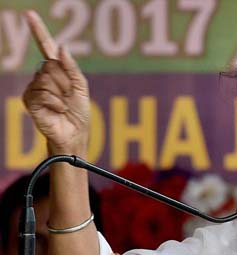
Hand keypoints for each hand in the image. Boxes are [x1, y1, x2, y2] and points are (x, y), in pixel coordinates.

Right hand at [23, 10, 89, 154]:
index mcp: (57, 70)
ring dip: (60, 94)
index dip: (38, 31)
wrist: (75, 133)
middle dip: (64, 82)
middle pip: (50, 66)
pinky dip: (54, 102)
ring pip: (46, 79)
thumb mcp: (81, 86)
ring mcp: (35, 87)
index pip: (45, 46)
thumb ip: (71, 67)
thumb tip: (61, 46)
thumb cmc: (79, 111)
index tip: (29, 14)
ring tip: (63, 105)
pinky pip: (42, 92)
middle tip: (69, 96)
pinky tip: (57, 110)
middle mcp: (43, 76)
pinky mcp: (29, 100)